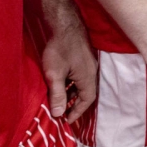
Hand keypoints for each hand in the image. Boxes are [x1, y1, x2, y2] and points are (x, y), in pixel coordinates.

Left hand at [40, 8, 96, 122]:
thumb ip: (57, 95)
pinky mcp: (83, 59)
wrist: (66, 25)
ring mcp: (88, 65)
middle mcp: (91, 72)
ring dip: (72, 94)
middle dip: (74, 105)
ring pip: (82, 85)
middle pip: (86, 94)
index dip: (77, 112)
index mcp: (87, 78)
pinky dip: (71, 85)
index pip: (87, 100)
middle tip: (61, 113)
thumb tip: (57, 115)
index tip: (66, 121)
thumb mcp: (55, 74)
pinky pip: (79, 77)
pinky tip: (61, 84)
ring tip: (59, 101)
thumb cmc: (60, 50)